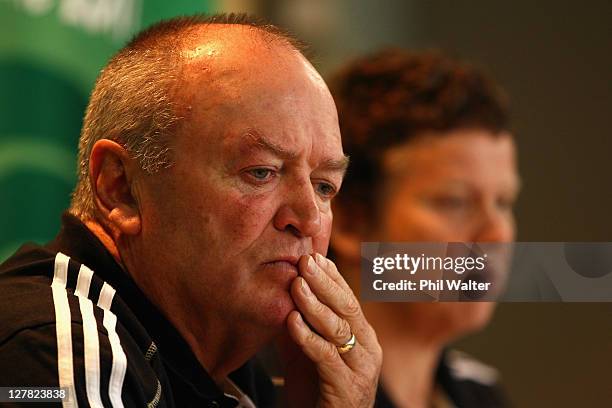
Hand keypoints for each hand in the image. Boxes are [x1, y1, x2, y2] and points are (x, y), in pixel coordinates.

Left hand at [281, 254, 381, 407]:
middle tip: (306, 261)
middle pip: (348, 307)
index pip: (348, 299)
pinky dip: (308, 337)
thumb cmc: (317, 392)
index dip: (331, 276)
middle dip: (325, 282)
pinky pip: (327, 357)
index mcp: (363, 338)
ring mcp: (361, 370)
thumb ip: (302, 324)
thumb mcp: (309, 350)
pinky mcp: (346, 389)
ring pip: (340, 329)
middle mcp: (368, 350)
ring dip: (315, 304)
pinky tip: (292, 321)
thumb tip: (285, 290)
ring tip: (296, 285)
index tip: (314, 255)